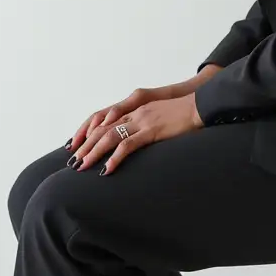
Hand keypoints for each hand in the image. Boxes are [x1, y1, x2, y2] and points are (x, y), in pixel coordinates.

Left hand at [64, 83, 189, 157]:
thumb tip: (136, 138)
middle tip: (74, 160)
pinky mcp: (152, 130)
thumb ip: (146, 124)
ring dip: (93, 152)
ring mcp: (143, 120)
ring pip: (109, 136)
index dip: (88, 131)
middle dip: (86, 145)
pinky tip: (107, 170)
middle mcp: (135, 112)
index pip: (104, 118)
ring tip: (82, 166)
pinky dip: (115, 158)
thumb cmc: (184, 113)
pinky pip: (128, 145)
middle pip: (102, 128)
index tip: (77, 144)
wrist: (201, 105)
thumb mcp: (160, 116)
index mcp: (136, 108)